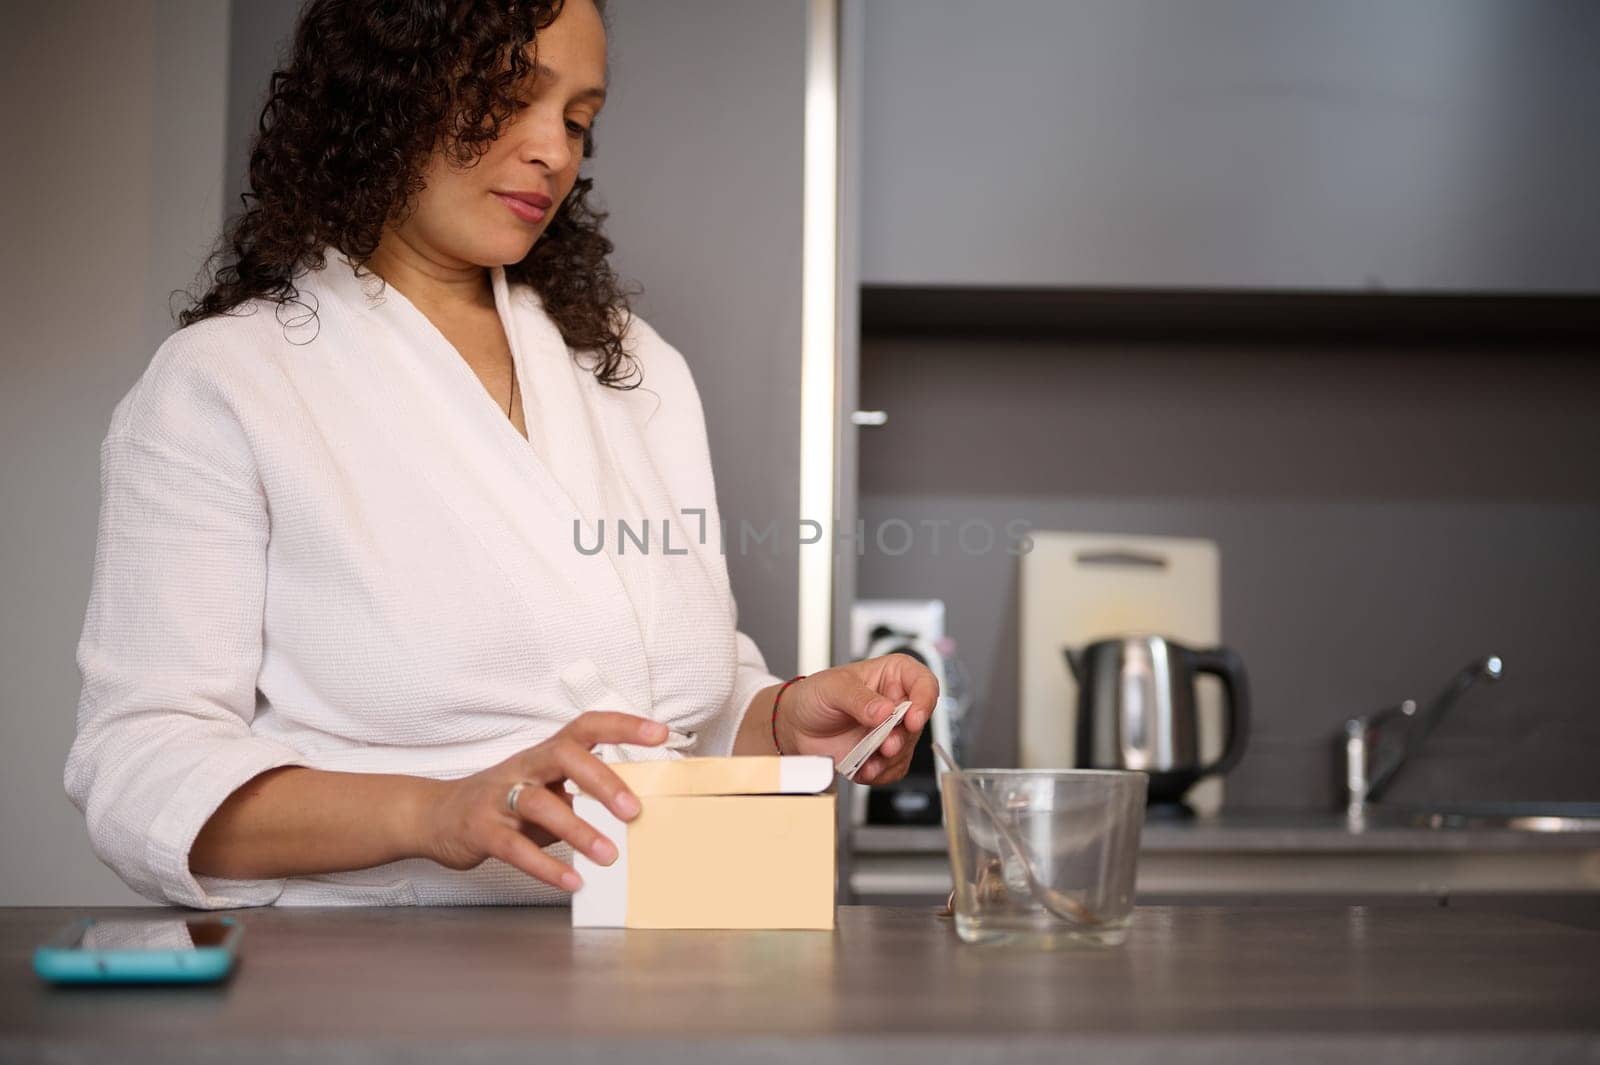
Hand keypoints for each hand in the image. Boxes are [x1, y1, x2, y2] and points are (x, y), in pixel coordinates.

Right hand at [418, 711, 666, 891]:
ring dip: (579, 831)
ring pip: (541, 804)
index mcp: (544, 753)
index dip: (623, 725)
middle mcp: (524, 767)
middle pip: (565, 756)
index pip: (586, 727)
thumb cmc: (503, 801)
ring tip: (609, 855)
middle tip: (634, 810)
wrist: (435, 815)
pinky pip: (516, 847)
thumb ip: (578, 795)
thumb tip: (632, 811)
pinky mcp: (481, 829)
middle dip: (603, 781)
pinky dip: (546, 866)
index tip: (660, 733)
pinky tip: (573, 881)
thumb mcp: (543, 789)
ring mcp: (499, 796)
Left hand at [776, 654, 939, 784]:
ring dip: (889, 759)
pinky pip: (894, 769)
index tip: (912, 718)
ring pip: (907, 749)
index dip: (924, 701)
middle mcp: (896, 703)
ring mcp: (891, 730)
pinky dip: (880, 773)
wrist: (795, 725)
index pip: (924, 683)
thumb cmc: (814, 696)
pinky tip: (864, 769)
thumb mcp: (833, 688)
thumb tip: (885, 710)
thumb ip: (859, 699)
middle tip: (884, 746)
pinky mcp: (882, 754)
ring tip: (868, 761)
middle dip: (901, 738)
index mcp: (892, 676)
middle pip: (917, 722)